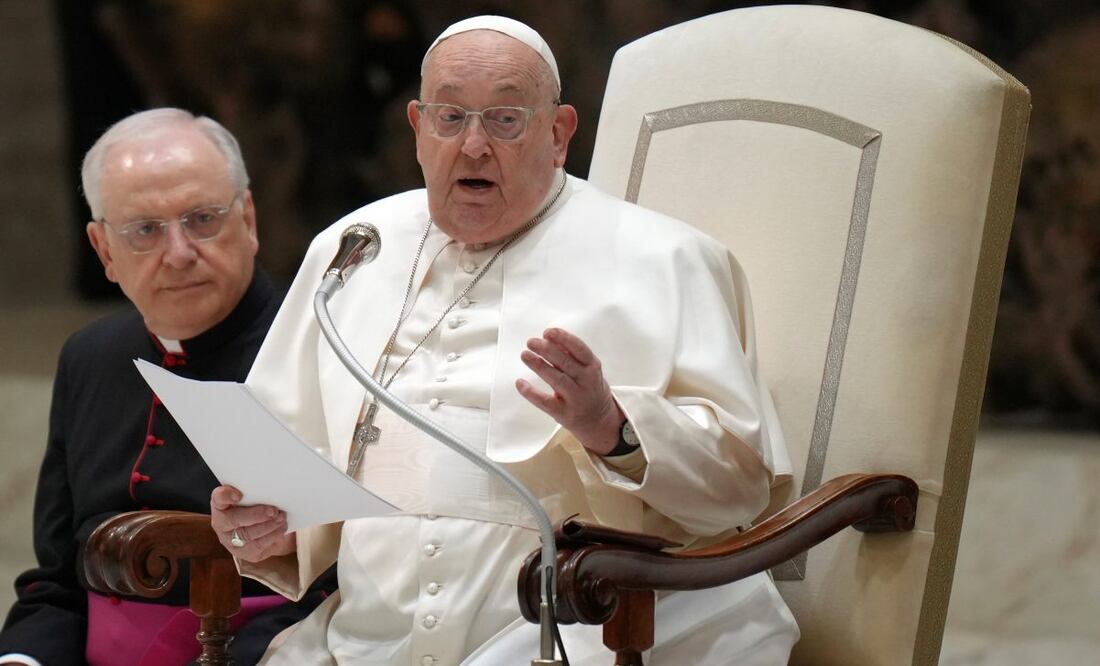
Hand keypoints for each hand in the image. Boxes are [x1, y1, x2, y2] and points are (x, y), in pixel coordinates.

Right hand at [210, 485, 294, 561]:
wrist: (263, 529)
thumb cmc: (256, 507)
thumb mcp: (254, 497)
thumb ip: (256, 493)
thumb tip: (273, 489)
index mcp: (221, 505)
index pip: (218, 498)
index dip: (226, 496)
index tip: (239, 495)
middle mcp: (221, 524)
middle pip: (234, 520)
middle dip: (256, 515)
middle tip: (274, 511)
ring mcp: (231, 541)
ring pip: (248, 534)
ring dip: (269, 525)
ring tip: (281, 517)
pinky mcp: (244, 553)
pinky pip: (259, 545)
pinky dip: (273, 535)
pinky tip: (281, 527)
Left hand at [515, 327, 623, 454]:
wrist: (598, 420)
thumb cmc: (588, 387)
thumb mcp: (588, 369)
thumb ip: (571, 354)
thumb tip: (550, 337)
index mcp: (593, 367)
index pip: (580, 349)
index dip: (563, 339)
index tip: (548, 332)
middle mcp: (586, 382)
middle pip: (565, 363)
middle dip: (547, 350)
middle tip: (531, 342)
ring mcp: (575, 398)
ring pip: (556, 379)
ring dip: (539, 365)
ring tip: (525, 355)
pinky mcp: (563, 413)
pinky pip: (545, 402)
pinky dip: (531, 392)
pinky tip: (520, 383)